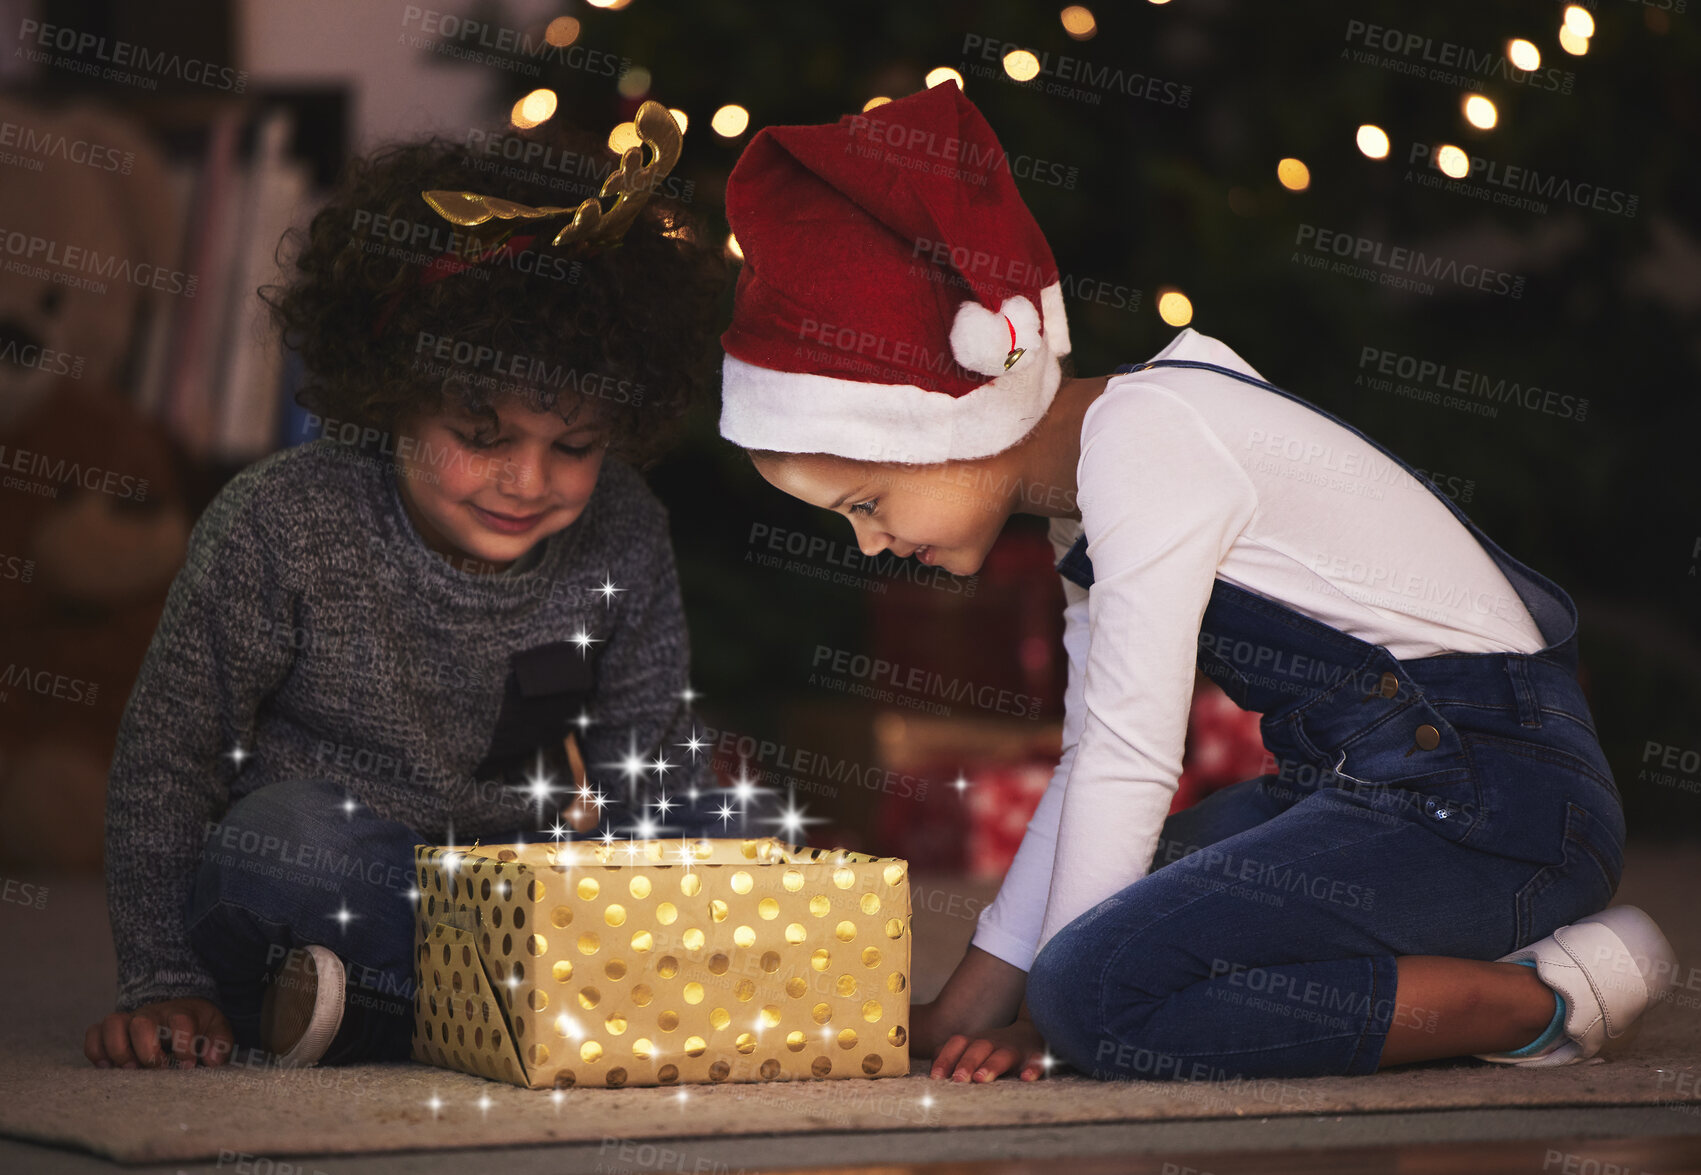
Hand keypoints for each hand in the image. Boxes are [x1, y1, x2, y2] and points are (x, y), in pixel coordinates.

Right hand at [84, 997, 234, 1068]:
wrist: (178, 1007)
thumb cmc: (197, 1023)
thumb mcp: (216, 1028)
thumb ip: (220, 1042)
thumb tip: (211, 1059)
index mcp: (181, 1012)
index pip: (180, 1021)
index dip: (183, 1044)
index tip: (188, 1065)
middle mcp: (152, 1014)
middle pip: (141, 1022)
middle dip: (146, 1049)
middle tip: (156, 1068)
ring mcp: (130, 1020)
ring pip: (112, 1023)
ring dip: (117, 1049)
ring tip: (129, 1069)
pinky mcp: (112, 1029)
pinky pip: (93, 1033)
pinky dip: (96, 1051)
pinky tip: (108, 1067)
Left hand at [929, 1017, 1049, 1082]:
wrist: (1030, 1033)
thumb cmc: (992, 1048)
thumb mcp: (970, 1048)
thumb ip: (948, 1056)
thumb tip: (928, 1071)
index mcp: (975, 1041)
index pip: (957, 1043)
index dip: (945, 1058)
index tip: (935, 1077)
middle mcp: (993, 1042)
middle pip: (979, 1048)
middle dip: (967, 1062)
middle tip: (958, 1079)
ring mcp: (1015, 1048)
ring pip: (1003, 1055)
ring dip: (991, 1065)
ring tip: (981, 1078)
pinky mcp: (1036, 1056)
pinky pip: (1036, 1061)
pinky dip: (1032, 1068)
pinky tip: (1026, 1078)